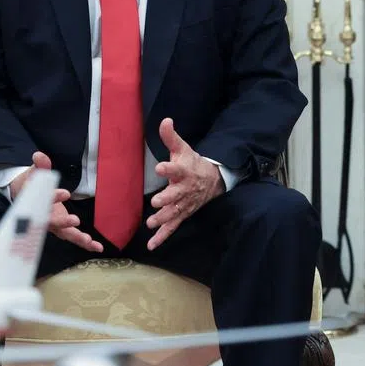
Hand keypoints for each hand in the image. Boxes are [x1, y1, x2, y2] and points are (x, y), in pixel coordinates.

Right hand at [10, 151, 102, 252]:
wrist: (25, 200)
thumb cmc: (31, 187)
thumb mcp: (34, 175)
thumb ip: (39, 167)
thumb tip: (39, 155)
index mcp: (35, 205)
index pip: (42, 202)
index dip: (53, 197)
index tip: (65, 193)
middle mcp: (44, 218)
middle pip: (51, 223)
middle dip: (63, 222)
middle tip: (75, 220)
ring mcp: (54, 225)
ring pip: (64, 234)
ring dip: (76, 237)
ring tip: (88, 240)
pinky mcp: (63, 229)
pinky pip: (74, 237)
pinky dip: (85, 244)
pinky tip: (98, 247)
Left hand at [146, 118, 224, 250]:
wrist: (213, 180)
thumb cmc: (193, 164)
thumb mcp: (183, 149)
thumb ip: (171, 138)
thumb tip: (164, 120)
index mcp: (184, 171)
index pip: (177, 168)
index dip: (169, 168)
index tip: (160, 166)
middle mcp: (185, 189)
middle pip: (176, 195)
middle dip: (166, 199)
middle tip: (155, 202)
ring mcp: (184, 204)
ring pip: (174, 212)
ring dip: (163, 218)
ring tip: (151, 222)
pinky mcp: (182, 214)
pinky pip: (173, 227)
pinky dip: (163, 236)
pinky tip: (152, 245)